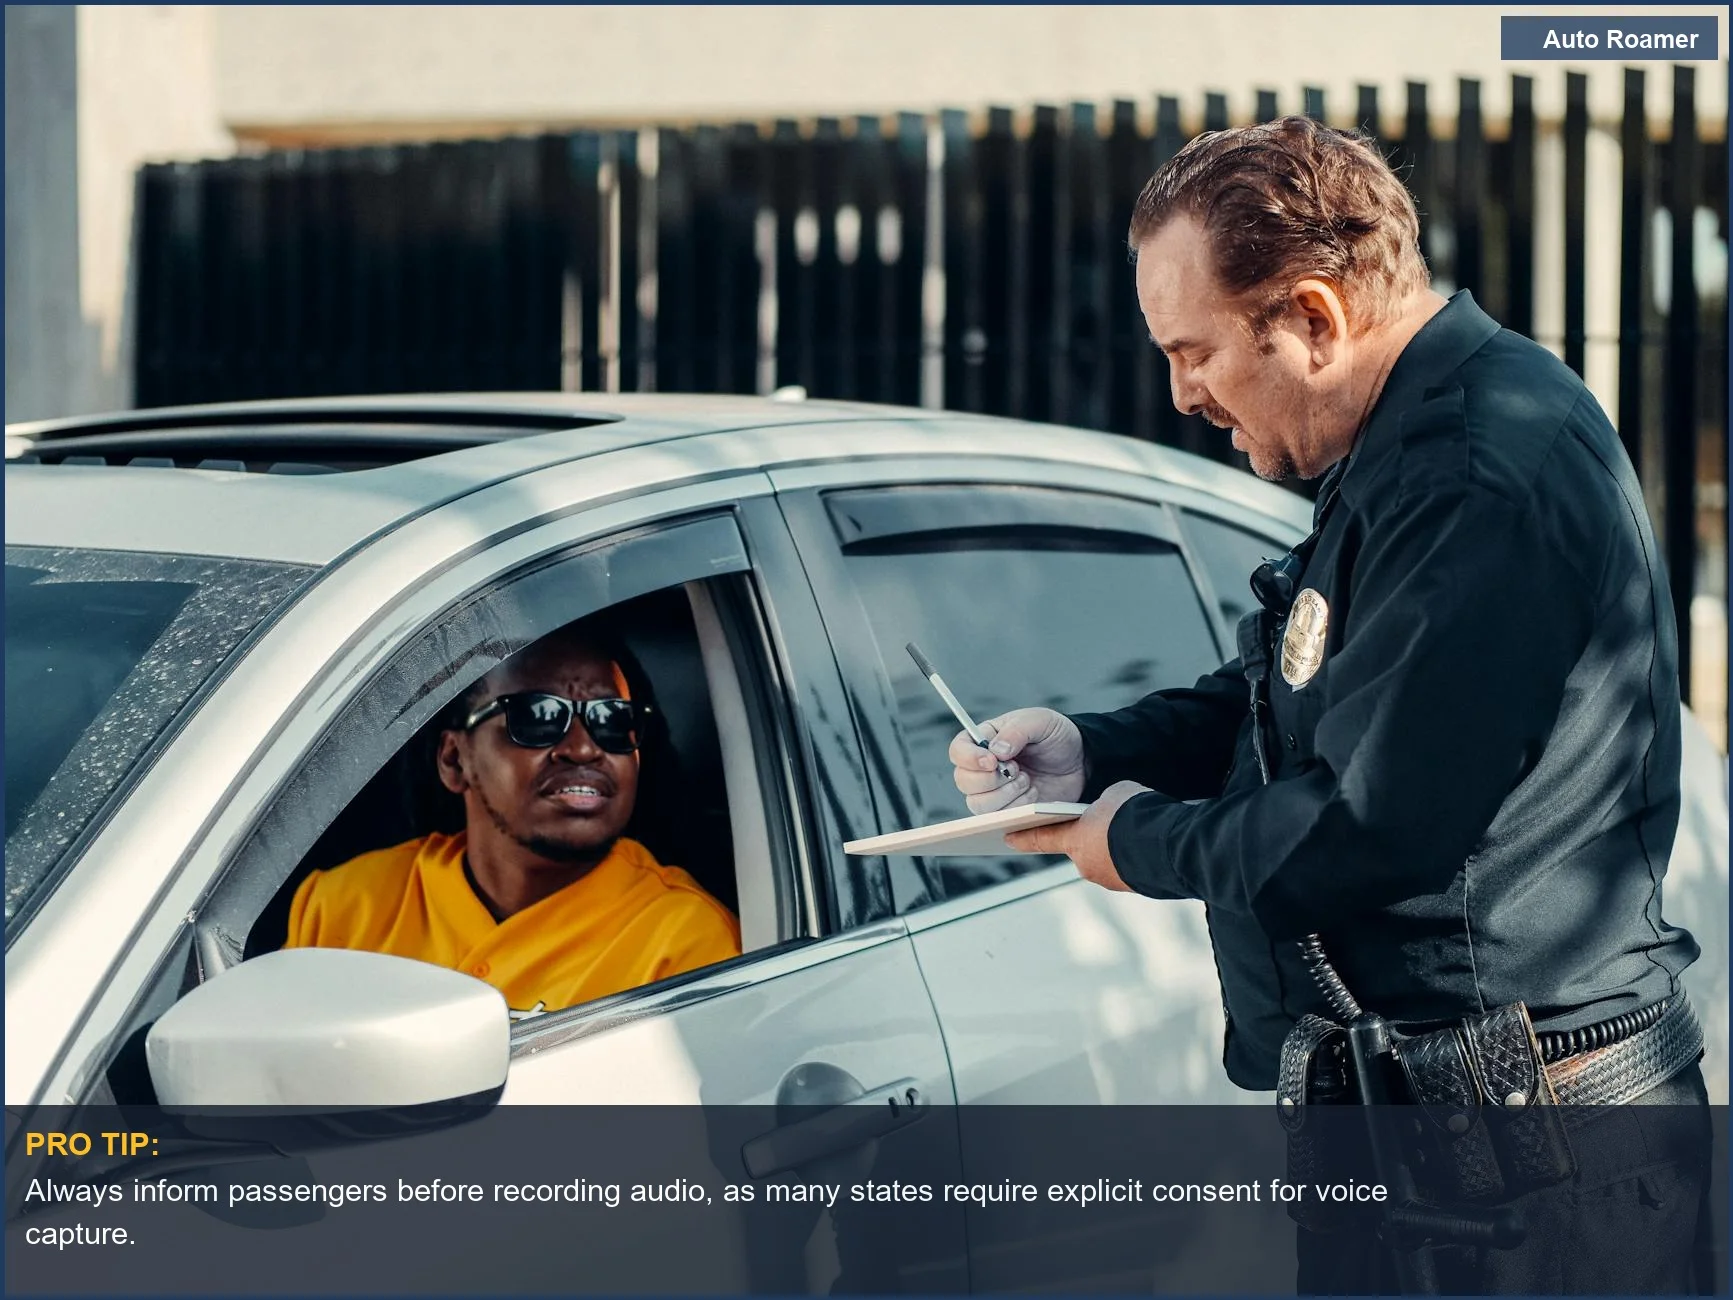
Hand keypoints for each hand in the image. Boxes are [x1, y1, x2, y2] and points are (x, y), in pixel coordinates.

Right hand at [949, 707, 1086, 812]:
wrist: (1080, 761)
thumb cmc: (1055, 735)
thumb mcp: (1040, 721)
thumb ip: (1017, 731)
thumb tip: (996, 751)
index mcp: (984, 740)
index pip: (958, 750)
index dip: (968, 758)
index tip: (991, 760)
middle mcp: (982, 767)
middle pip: (963, 781)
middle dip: (991, 779)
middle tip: (1017, 768)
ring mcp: (994, 791)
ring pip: (978, 804)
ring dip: (1004, 794)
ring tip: (1027, 780)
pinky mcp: (1008, 810)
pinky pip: (999, 819)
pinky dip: (1017, 807)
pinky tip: (1033, 794)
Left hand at [1004, 780, 1150, 891]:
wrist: (1171, 845)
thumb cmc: (1137, 814)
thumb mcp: (1114, 795)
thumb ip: (1102, 805)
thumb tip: (1109, 814)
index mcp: (1075, 841)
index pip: (1041, 838)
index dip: (1024, 836)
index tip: (1007, 838)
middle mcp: (1087, 865)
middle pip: (1081, 847)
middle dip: (1092, 835)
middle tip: (1109, 819)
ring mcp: (1111, 880)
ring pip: (1106, 858)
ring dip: (1115, 846)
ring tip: (1136, 830)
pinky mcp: (1135, 887)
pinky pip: (1128, 866)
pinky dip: (1133, 855)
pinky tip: (1148, 844)